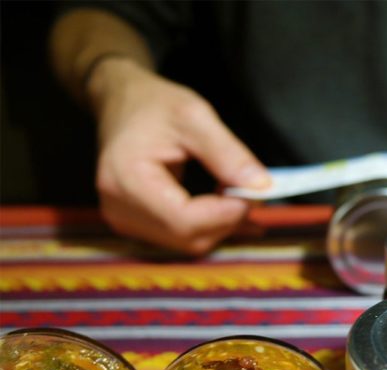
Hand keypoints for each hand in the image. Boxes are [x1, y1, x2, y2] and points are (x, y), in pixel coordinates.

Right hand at [87, 58, 269, 254]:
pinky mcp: (136, 224)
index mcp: (128, 179)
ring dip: (222, 223)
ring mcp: (125, 220)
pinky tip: (227, 206)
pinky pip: (182, 237)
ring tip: (239, 193)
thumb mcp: (195, 117)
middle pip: (188, 237)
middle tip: (253, 192)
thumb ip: (229, 154)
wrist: (121, 104)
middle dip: (228, 219)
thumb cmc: (153, 104)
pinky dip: (210, 225)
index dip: (226, 214)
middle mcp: (119, 208)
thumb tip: (262, 187)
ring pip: (189, 242)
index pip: (184, 220)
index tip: (255, 193)